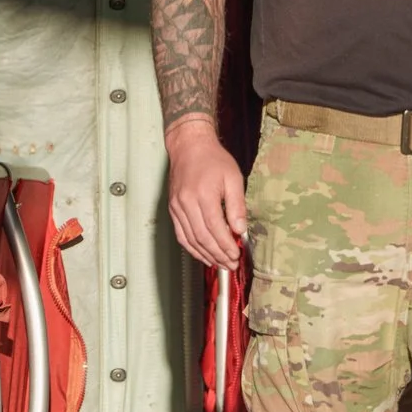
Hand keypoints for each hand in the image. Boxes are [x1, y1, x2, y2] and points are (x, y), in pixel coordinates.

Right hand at [164, 117, 245, 269]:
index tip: (236, 255)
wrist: (189, 146)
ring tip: (220, 265)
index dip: (226, 245)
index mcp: (202, 195)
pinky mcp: (172, 209)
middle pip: (202, 237)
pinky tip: (203, 255)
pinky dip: (192, 248)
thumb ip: (237, 205)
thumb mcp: (233, 178)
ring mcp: (177, 207)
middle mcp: (186, 203)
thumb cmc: (213, 160)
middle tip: (231, 265)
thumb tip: (239, 230)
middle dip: (218, 255)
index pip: (215, 228)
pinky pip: (181, 235)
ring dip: (205, 255)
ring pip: (190, 239)